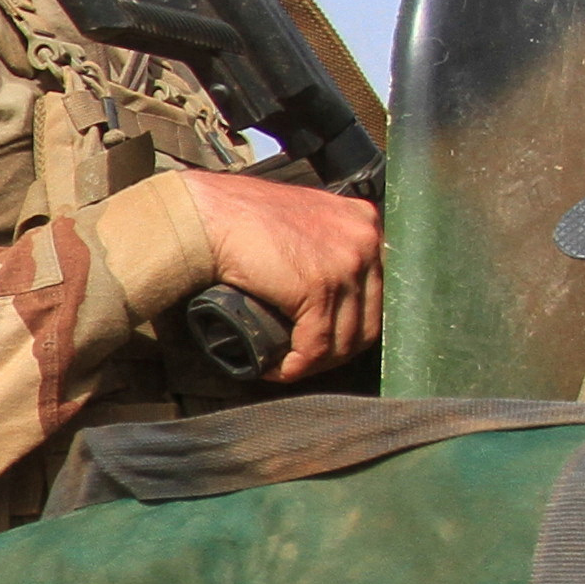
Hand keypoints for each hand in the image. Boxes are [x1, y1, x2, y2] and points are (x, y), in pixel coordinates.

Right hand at [171, 171, 384, 379]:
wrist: (210, 214)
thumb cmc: (242, 216)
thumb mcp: (303, 219)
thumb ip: (326, 242)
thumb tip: (329, 287)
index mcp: (365, 222)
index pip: (374, 291)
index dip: (349, 325)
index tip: (322, 339)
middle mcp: (365, 241)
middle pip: (367, 320)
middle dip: (336, 351)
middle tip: (305, 360)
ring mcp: (346, 264)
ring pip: (345, 339)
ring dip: (315, 364)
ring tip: (289, 365)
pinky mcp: (319, 287)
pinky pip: (315, 345)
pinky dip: (296, 366)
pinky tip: (277, 369)